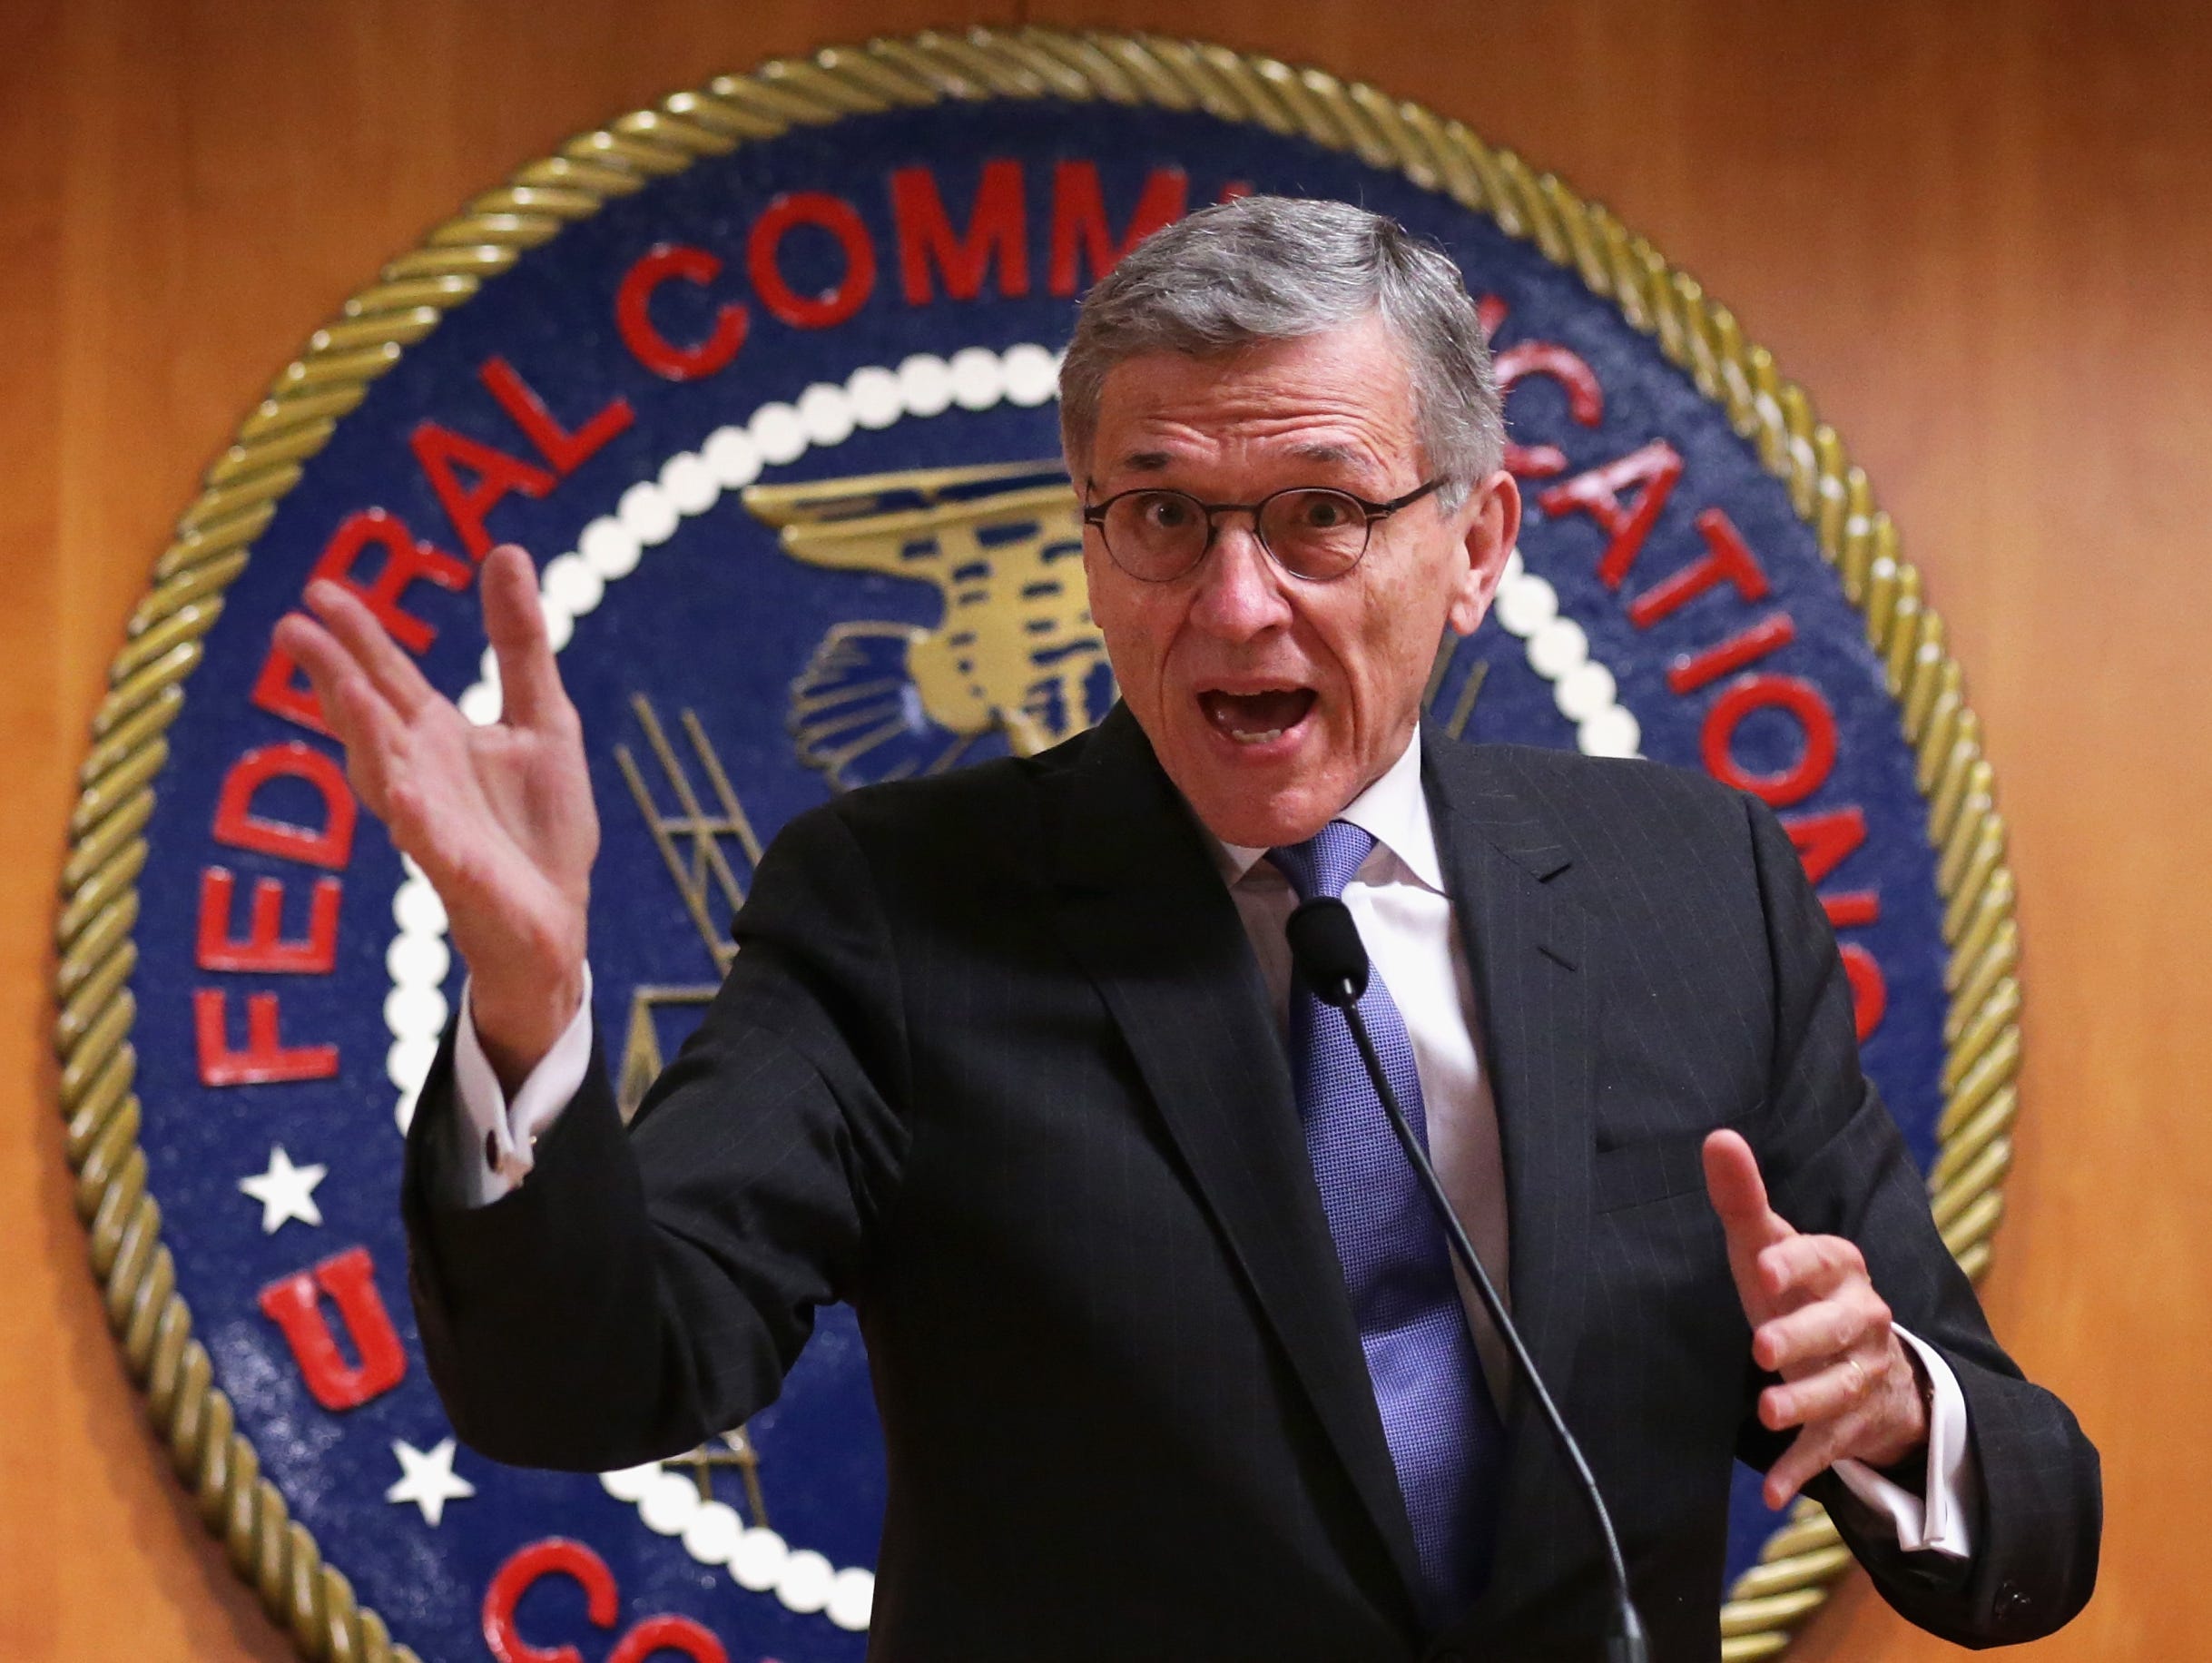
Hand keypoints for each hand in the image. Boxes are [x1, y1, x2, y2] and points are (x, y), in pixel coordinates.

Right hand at [274, 545, 598, 1087]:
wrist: (556, 918)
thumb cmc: (539, 825)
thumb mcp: (543, 717)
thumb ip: (520, 642)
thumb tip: (505, 551)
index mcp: (436, 737)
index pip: (387, 677)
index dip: (356, 636)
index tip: (319, 592)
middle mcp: (419, 775)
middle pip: (368, 717)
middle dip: (333, 675)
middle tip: (293, 628)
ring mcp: (432, 824)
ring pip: (385, 775)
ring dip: (363, 735)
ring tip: (345, 690)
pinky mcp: (459, 873)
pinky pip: (430, 844)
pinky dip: (416, 819)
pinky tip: (402, 793)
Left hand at [1703, 1129, 1928, 1508]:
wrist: (1867, 1360)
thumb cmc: (1798, 1290)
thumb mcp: (1770, 1247)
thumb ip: (1742, 1198)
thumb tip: (1716, 1136)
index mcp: (1841, 1268)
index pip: (1823, 1258)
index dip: (1794, 1263)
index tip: (1760, 1268)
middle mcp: (1862, 1319)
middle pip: (1837, 1328)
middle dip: (1802, 1338)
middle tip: (1762, 1348)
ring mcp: (1863, 1374)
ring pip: (1840, 1389)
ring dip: (1804, 1404)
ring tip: (1766, 1413)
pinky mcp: (1855, 1424)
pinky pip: (1832, 1449)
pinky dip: (1802, 1471)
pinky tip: (1770, 1494)